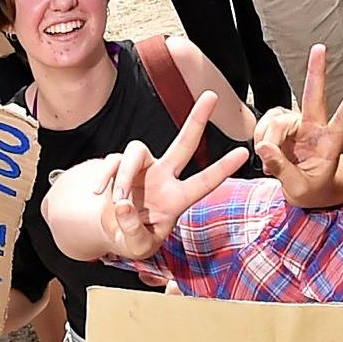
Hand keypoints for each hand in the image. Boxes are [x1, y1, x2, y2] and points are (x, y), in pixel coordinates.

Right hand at [106, 92, 251, 256]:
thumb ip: (134, 230)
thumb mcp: (138, 247)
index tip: (244, 152)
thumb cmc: (133, 239)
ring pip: (136, 151)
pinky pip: (113, 161)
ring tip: (119, 201)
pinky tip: (98, 191)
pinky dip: (105, 176)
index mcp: (177, 199)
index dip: (223, 168)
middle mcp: (164, 178)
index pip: (204, 182)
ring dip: (124, 175)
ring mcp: (142, 169)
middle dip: (197, 119)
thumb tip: (123, 204)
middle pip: (183, 143)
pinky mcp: (119, 166)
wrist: (111, 232)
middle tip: (212, 94)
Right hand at [254, 43, 342, 207]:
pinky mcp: (283, 127)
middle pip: (314, 95)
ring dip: (268, 137)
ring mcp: (299, 126)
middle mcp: (315, 129)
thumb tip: (265, 148)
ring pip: (277, 120)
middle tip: (320, 47)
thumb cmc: (311, 190)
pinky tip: (265, 152)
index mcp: (329, 145)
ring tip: (269, 160)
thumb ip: (282, 169)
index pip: (342, 122)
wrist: (306, 191)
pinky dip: (261, 137)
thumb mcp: (298, 188)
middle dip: (316, 71)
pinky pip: (266, 124)